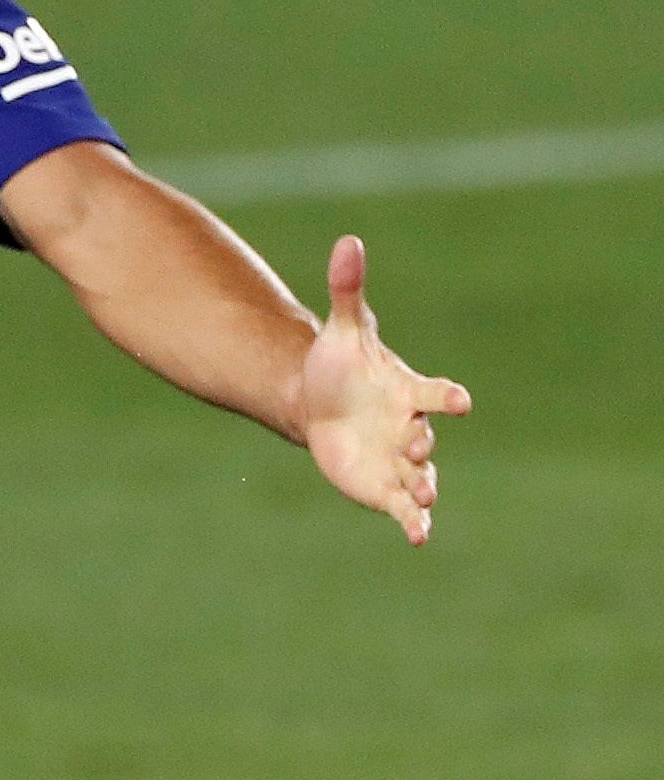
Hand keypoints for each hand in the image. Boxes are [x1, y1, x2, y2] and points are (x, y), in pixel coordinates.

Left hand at [296, 235, 472, 543]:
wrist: (318, 404)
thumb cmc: (338, 366)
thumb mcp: (342, 330)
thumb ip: (347, 290)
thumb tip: (348, 240)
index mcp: (409, 392)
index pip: (437, 394)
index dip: (448, 397)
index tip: (460, 401)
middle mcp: (411, 428)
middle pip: (426, 438)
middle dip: (422, 444)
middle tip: (415, 448)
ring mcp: (400, 461)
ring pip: (422, 477)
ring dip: (424, 486)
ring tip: (422, 494)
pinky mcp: (384, 487)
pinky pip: (407, 509)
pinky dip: (415, 523)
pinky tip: (418, 538)